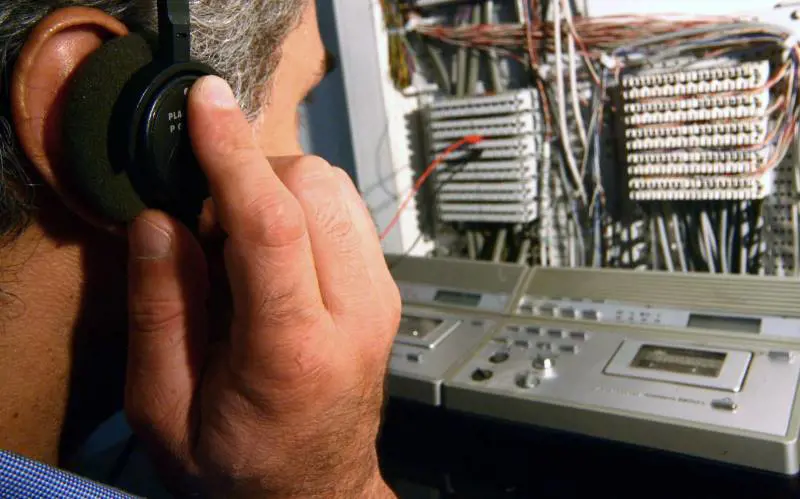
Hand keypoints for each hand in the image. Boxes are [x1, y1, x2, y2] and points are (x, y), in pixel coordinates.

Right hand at [125, 75, 399, 498]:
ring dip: (275, 189)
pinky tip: (272, 251)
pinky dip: (299, 206)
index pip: (273, 224)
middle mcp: (355, 314)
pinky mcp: (383, 288)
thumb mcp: (164, 408)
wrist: (314, 491)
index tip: (206, 105)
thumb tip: (160, 221)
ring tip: (238, 244)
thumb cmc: (242, 464)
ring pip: (335, 187)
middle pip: (313, 187)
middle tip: (206, 227)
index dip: (234, 154)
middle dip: (249, 177)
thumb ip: (158, 309)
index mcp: (293, 351)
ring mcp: (379, 298)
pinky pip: (344, 210)